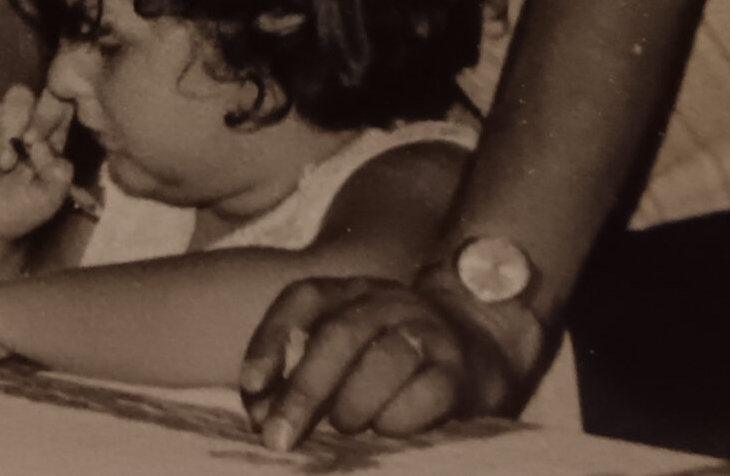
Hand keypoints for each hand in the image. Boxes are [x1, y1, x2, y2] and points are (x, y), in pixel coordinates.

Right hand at [0, 85, 73, 276]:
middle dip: (12, 126)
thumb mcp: (49, 199)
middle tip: (8, 163)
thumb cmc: (19, 212)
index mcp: (42, 130)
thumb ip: (58, 173)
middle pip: (18, 93)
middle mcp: (14, 120)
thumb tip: (39, 144)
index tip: (33, 144)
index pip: (51, 100)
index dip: (44, 115)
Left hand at [236, 269, 533, 452]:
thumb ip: (297, 375)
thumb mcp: (342, 353)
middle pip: (339, 334)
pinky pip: (430, 390)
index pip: (303, 299)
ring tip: (343, 428)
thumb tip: (261, 414)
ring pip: (386, 358)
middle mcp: (386, 301)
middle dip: (303, 390)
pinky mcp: (458, 369)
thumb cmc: (387, 360)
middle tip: (278, 438)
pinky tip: (385, 430)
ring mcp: (426, 330)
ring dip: (354, 401)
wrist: (478, 344)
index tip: (250, 387)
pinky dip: (400, 415)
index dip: (271, 339)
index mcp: (348, 291)